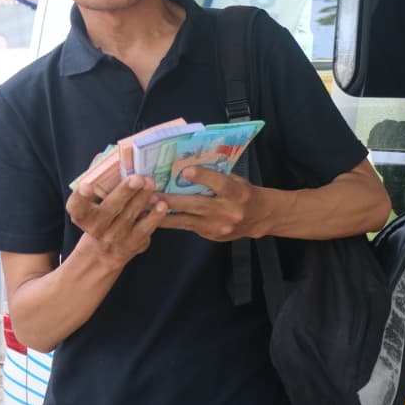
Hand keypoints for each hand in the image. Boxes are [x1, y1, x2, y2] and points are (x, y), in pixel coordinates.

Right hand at [67, 175, 167, 267]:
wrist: (105, 253)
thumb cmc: (102, 217)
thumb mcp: (95, 203)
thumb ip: (98, 179)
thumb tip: (103, 156)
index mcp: (84, 216)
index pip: (76, 207)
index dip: (80, 197)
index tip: (86, 185)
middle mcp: (97, 228)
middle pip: (110, 208)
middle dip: (124, 192)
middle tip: (137, 178)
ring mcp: (116, 237)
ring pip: (130, 215)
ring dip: (142, 199)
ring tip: (151, 183)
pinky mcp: (133, 243)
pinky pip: (145, 229)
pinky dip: (154, 216)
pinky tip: (161, 204)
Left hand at [155, 166, 278, 240]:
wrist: (259, 218)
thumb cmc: (244, 193)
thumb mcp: (236, 180)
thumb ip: (215, 177)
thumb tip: (187, 169)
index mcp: (237, 192)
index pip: (219, 183)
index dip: (203, 177)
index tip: (184, 171)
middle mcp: (228, 211)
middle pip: (197, 205)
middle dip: (172, 200)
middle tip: (151, 195)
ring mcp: (219, 226)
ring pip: (187, 221)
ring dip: (164, 215)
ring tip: (145, 209)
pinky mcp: (211, 236)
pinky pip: (188, 228)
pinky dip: (172, 222)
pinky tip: (156, 218)